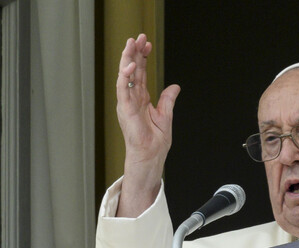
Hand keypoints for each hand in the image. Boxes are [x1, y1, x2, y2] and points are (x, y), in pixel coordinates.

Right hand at [116, 33, 180, 216]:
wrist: (151, 158)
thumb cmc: (155, 142)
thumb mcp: (166, 116)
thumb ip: (168, 100)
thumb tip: (175, 86)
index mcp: (140, 99)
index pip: (139, 73)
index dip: (142, 57)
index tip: (146, 44)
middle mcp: (131, 99)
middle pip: (131, 71)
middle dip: (134, 52)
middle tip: (138, 37)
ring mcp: (127, 104)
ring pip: (124, 76)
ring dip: (127, 59)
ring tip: (131, 44)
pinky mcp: (125, 111)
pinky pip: (123, 91)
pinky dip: (125, 77)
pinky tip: (130, 66)